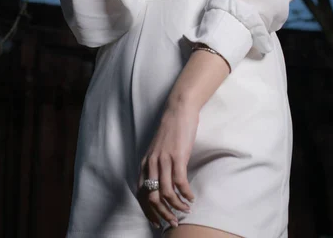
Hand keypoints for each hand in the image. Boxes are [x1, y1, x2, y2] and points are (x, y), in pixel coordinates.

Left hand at [136, 104, 197, 229]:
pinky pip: (180, 182)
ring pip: (166, 193)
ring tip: (186, 210)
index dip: (148, 211)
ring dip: (177, 206)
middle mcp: (151, 163)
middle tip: (174, 222)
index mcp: (145, 163)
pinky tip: (191, 197)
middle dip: (162, 214)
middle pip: (152, 197)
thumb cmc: (170, 130)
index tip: (157, 222)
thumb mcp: (157, 150)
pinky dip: (186, 194)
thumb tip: (161, 186)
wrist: (178, 110)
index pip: (141, 194)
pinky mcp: (177, 156)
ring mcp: (164, 160)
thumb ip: (156, 166)